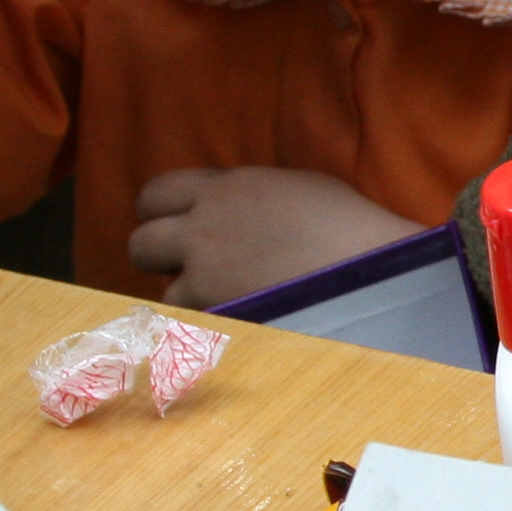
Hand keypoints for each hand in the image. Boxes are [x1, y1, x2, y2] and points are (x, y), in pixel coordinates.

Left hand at [127, 168, 418, 306]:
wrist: (371, 268)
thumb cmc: (348, 224)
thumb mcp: (294, 185)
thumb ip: (246, 193)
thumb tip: (227, 206)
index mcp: (224, 188)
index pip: (154, 194)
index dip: (159, 213)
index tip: (177, 227)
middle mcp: (205, 227)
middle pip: (140, 243)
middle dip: (159, 257)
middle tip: (191, 267)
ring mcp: (209, 275)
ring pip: (168, 293)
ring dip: (192, 299)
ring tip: (232, 300)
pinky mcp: (222, 314)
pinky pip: (195, 325)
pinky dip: (213, 325)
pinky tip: (245, 319)